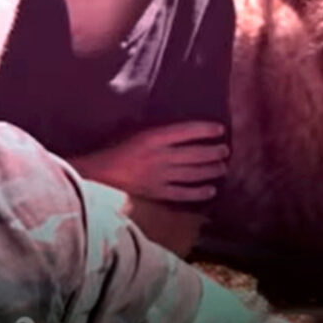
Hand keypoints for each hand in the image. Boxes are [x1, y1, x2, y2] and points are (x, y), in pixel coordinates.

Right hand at [73, 121, 228, 201]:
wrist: (97, 174)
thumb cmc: (116, 150)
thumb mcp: (136, 132)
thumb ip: (159, 132)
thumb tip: (185, 131)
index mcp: (152, 138)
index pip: (186, 131)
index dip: (205, 130)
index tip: (220, 129)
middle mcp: (159, 156)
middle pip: (194, 154)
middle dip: (213, 151)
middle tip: (225, 150)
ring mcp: (159, 176)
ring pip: (192, 173)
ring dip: (211, 170)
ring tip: (223, 166)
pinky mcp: (156, 193)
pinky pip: (182, 193)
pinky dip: (199, 192)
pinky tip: (211, 190)